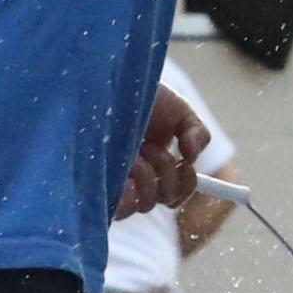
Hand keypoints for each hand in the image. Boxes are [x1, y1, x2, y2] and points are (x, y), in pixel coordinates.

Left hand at [116, 85, 209, 220]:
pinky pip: (120, 207)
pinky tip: (125, 164)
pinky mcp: (96, 187)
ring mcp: (116, 184)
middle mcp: (137, 178)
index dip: (187, 185)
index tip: (185, 164)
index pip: (177, 193)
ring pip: (145, 205)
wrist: (104, 86)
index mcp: (157, 165)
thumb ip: (197, 134)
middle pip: (166, 199)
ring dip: (149, 179)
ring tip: (136, 153)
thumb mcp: (179, 111)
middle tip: (152, 147)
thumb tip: (192, 158)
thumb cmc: (139, 96)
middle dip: (167, 173)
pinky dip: (128, 191)